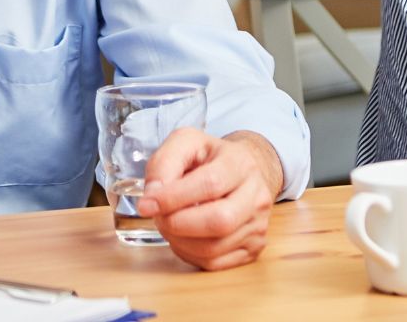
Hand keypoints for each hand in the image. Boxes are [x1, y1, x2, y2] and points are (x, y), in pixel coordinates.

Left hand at [133, 128, 284, 270]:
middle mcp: (257, 195)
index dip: (174, 198)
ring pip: (214, 247)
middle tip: (158, 217)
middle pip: (219, 221)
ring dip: (179, 241)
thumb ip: (165, 162)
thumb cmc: (210, 158)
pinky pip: (215, 263)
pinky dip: (190, 254)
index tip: (147, 204)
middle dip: (177, 224)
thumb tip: (153, 196)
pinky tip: (184, 237)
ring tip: (169, 224)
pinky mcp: (253, 247)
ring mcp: (259, 224)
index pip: (211, 184)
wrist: (242, 171)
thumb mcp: (186, 143)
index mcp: (241, 163)